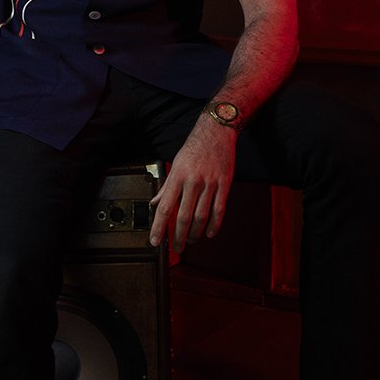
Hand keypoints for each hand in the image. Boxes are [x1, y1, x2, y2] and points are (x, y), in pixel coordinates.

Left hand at [149, 116, 236, 252]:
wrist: (216, 132)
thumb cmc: (194, 148)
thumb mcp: (176, 165)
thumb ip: (166, 186)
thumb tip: (155, 202)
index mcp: (177, 176)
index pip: (165, 208)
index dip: (159, 227)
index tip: (155, 241)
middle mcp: (193, 181)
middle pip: (183, 217)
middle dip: (178, 236)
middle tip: (176, 247)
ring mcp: (210, 184)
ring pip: (201, 217)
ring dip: (195, 233)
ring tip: (191, 240)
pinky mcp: (224, 185)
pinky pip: (219, 210)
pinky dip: (214, 225)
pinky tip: (209, 233)